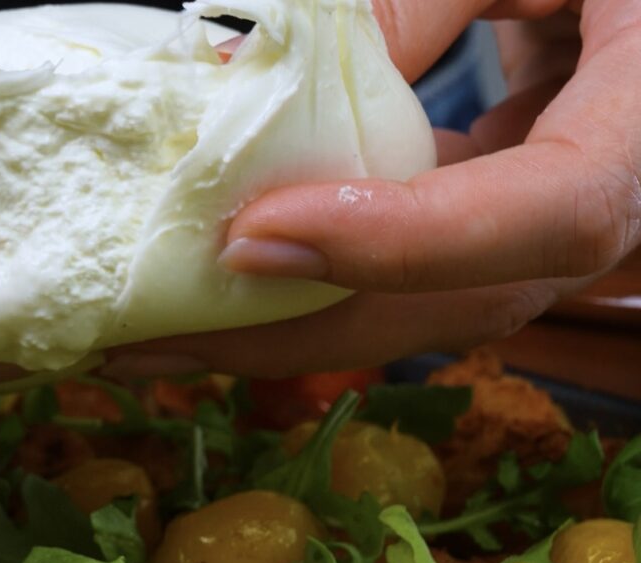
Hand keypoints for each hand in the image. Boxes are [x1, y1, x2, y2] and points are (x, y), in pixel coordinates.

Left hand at [104, 0, 638, 379]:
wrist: (621, 5)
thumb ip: (413, 2)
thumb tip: (248, 76)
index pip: (551, 215)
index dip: (407, 241)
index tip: (259, 237)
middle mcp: (595, 214)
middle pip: (451, 307)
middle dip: (297, 332)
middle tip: (157, 336)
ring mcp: (531, 242)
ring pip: (410, 317)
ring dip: (277, 336)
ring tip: (154, 342)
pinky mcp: (476, 242)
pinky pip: (387, 288)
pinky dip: (295, 299)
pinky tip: (210, 300)